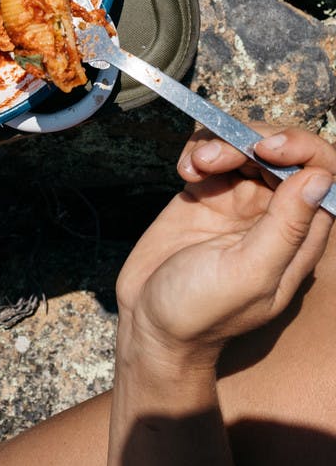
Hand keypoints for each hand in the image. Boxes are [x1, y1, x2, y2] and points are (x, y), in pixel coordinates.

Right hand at [115, 127, 335, 366]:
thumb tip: (319, 177)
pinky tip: (184, 171)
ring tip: (193, 166)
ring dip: (219, 144)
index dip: (301, 150)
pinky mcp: (206, 194)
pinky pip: (212, 153)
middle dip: (250, 142)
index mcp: (299, 236)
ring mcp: (240, 202)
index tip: (264, 149)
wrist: (147, 323)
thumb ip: (286, 227)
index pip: (322, 175)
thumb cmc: (201, 311)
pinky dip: (197, 151)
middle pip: (282, 153)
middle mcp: (275, 214)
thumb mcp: (248, 273)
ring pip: (245, 147)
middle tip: (215, 157)